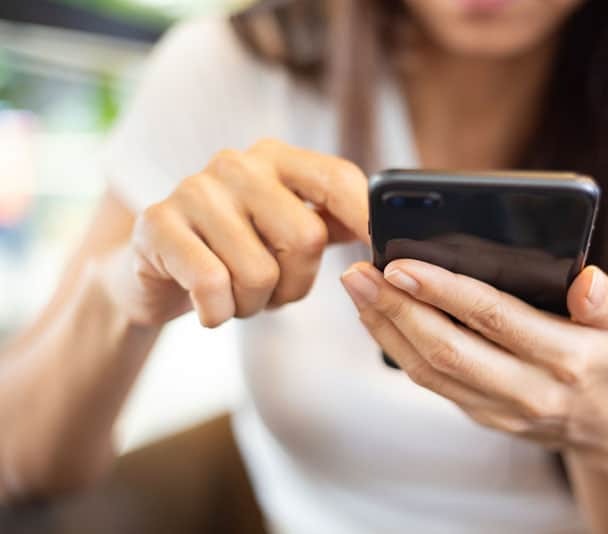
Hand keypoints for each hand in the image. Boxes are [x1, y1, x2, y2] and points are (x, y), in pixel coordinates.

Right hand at [103, 140, 368, 326]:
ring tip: (235, 294)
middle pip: (304, 238)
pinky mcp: (157, 223)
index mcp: (278, 159)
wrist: (154, 270)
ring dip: (253, 304)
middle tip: (274, 292)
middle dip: (296, 285)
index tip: (380, 254)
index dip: (364, 218)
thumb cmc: (233, 252)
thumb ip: (331, 222)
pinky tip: (208, 306)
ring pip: (259, 271)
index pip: (338, 179)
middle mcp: (238, 164)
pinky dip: (218, 312)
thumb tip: (389, 234)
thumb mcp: (285, 230)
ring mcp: (194, 189)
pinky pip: (212, 285)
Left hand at [341, 260, 607, 462]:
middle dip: (397, 309)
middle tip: (360, 273)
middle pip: (448, 350)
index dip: (444, 290)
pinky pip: (431, 383)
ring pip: (430, 371)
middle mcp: (529, 391)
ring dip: (386, 327)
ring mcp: (501, 410)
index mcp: (567, 360)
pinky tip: (379, 314)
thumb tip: (586, 281)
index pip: (495, 318)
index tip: (401, 264)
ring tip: (358, 288)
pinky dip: (397, 347)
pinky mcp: (481, 416)